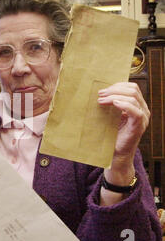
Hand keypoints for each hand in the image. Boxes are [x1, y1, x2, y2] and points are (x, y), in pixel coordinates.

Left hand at [98, 82, 148, 204]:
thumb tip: (97, 93)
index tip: (101, 90)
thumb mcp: (109, 116)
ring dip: (114, 96)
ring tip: (101, 101)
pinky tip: (113, 104)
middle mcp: (142, 110)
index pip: (131, 87)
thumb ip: (108, 105)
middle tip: (99, 94)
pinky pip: (136, 111)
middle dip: (114, 89)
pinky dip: (124, 104)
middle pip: (133, 89)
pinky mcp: (138, 126)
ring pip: (133, 97)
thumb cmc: (110, 136)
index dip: (116, 85)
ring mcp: (142, 118)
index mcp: (136, 105)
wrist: (114, 155)